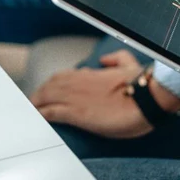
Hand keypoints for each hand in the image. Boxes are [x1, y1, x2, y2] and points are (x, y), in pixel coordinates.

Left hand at [30, 50, 179, 138]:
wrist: (148, 100)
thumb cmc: (142, 85)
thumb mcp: (130, 64)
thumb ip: (117, 58)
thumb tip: (104, 58)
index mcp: (90, 73)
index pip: (63, 77)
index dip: (53, 85)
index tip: (49, 92)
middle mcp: (78, 83)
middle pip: (49, 86)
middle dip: (40, 94)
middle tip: (34, 103)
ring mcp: (75, 98)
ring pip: (46, 97)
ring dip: (36, 104)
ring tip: (31, 112)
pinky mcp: (76, 114)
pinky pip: (51, 113)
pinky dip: (41, 115)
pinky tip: (37, 120)